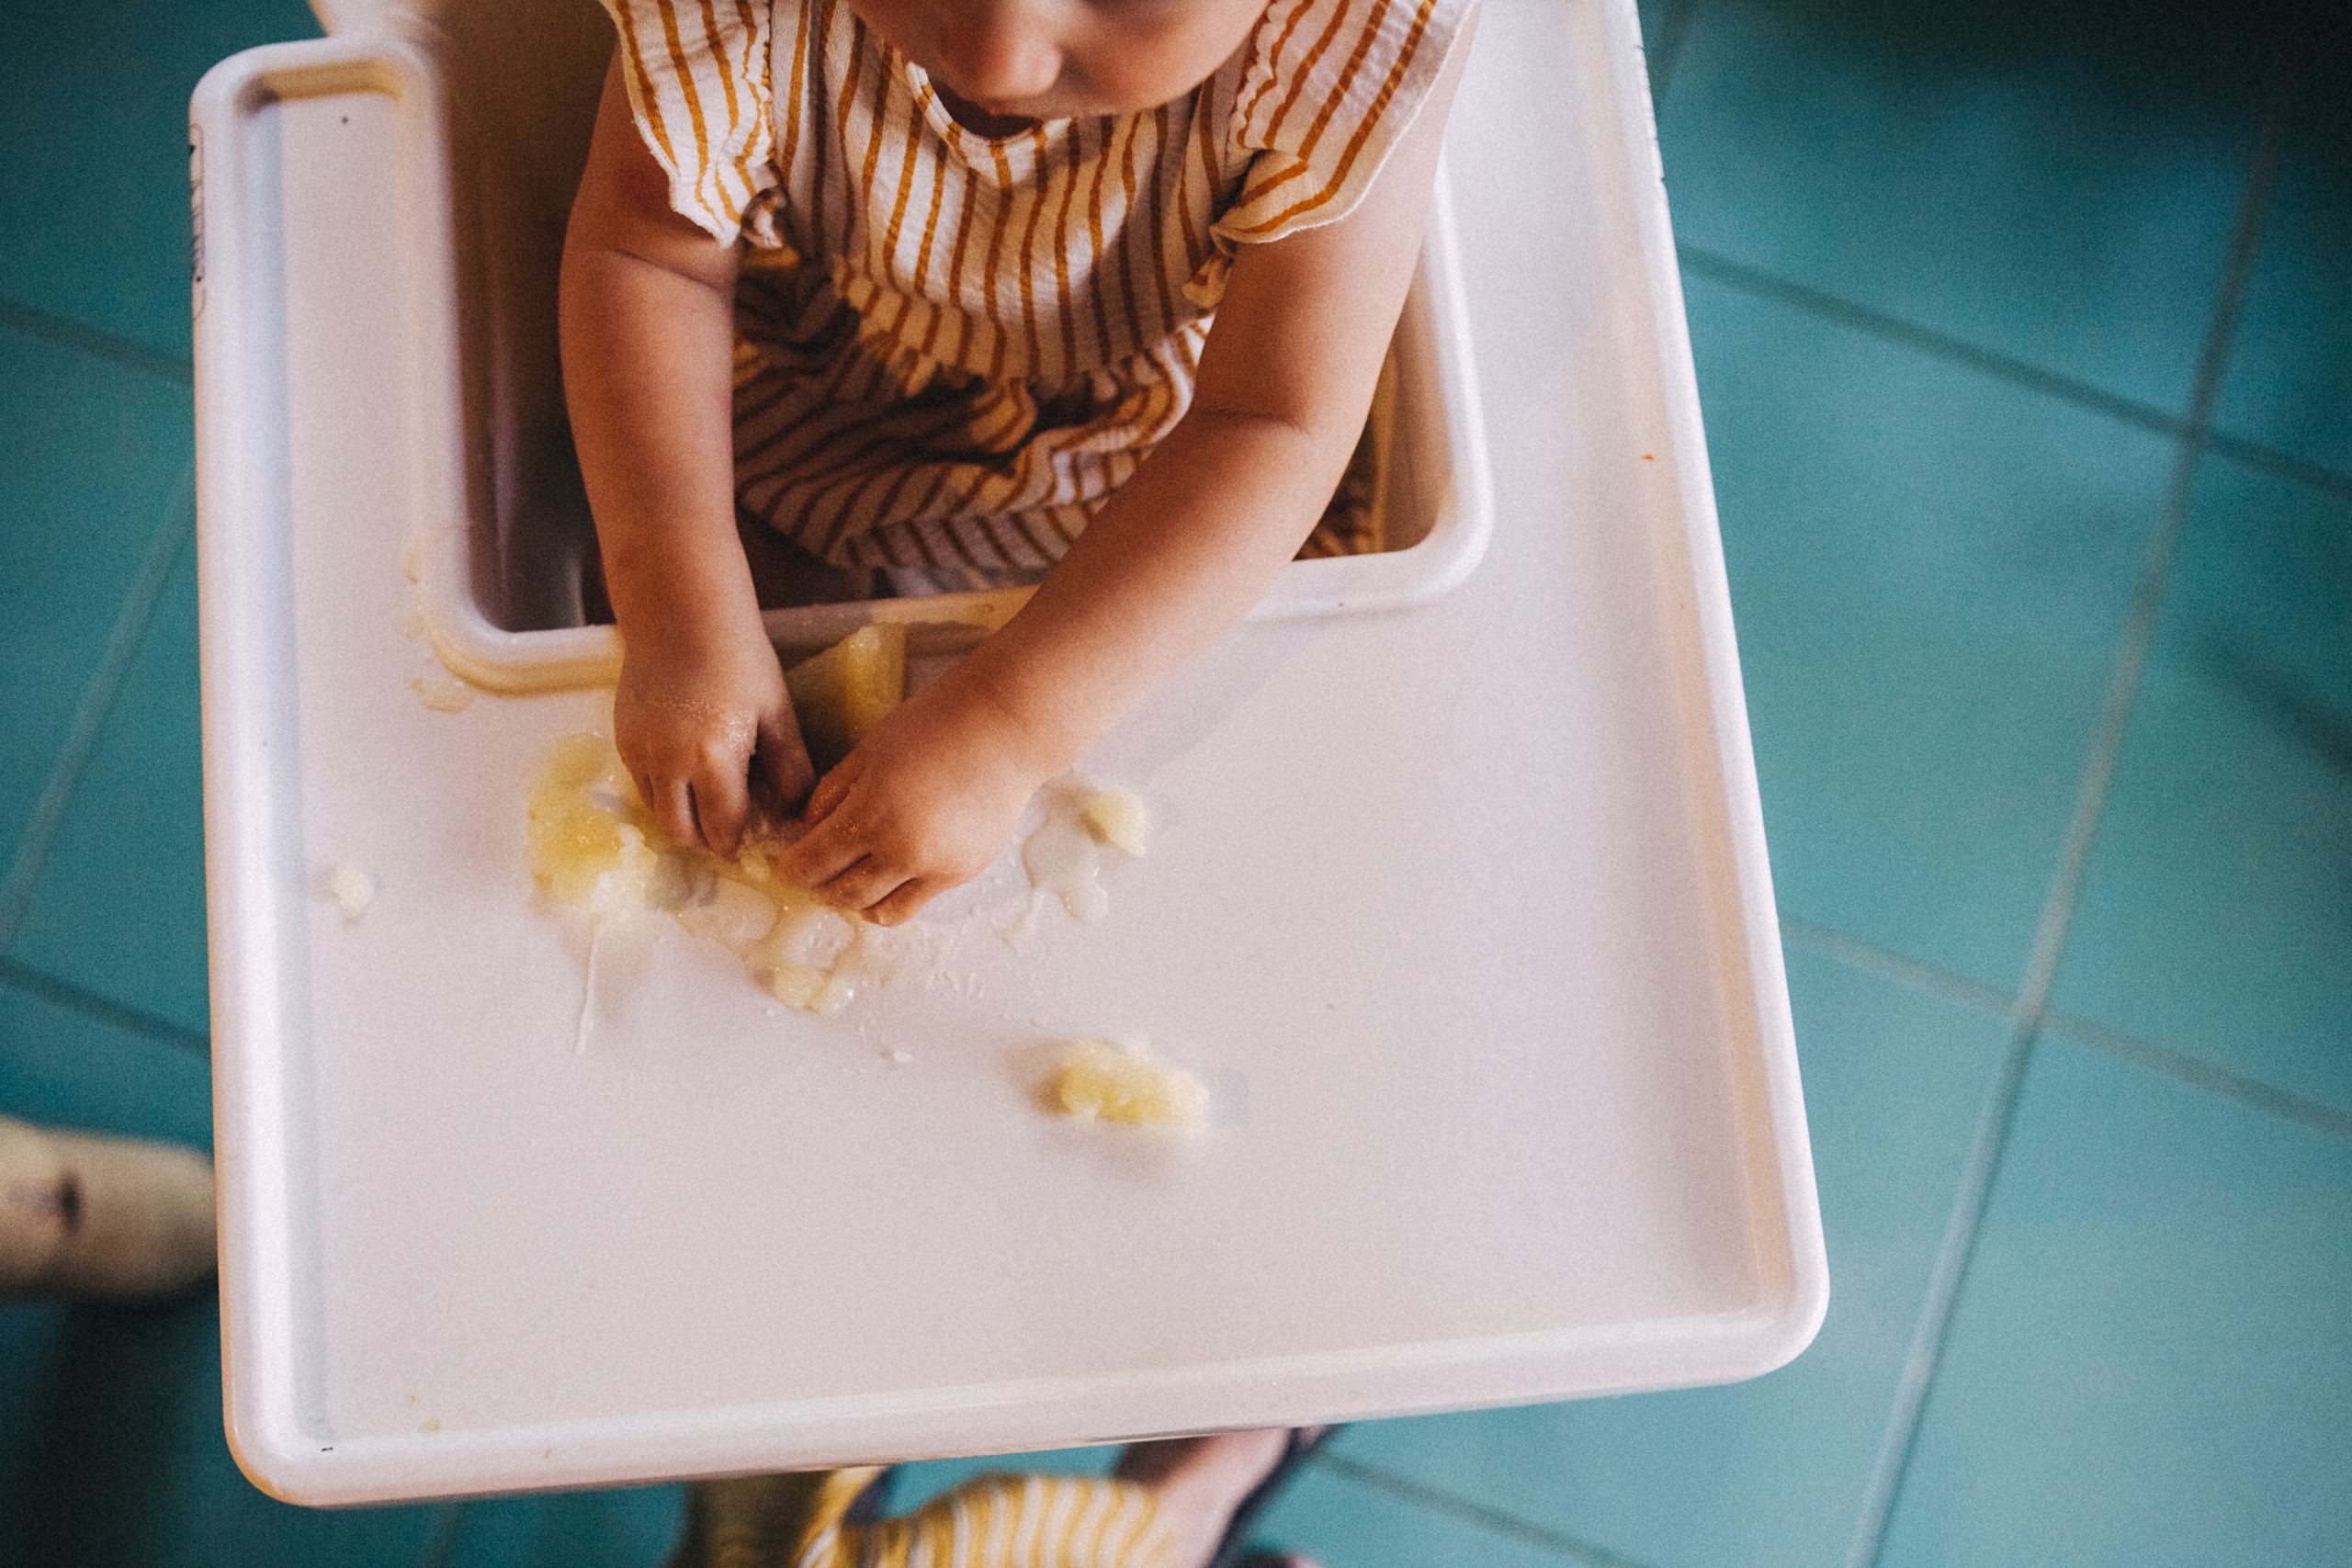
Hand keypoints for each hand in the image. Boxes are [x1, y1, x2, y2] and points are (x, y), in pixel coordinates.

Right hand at [613, 623, 813, 858]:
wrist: (681, 615)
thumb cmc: (739, 658)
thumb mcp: (777, 713)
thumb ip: (791, 768)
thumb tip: (796, 812)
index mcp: (712, 759)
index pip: (722, 828)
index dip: (737, 842)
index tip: (750, 842)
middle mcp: (668, 763)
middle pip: (680, 833)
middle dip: (705, 840)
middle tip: (728, 831)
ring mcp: (639, 752)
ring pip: (656, 812)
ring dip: (681, 817)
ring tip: (708, 799)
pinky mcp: (622, 739)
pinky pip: (641, 785)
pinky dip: (664, 791)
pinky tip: (688, 771)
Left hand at [771, 679, 1053, 925]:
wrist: (1004, 729)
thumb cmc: (934, 726)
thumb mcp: (867, 750)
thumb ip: (832, 794)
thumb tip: (808, 831)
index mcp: (870, 813)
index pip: (811, 864)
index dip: (792, 866)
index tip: (789, 861)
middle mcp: (901, 850)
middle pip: (839, 894)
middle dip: (819, 885)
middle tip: (815, 871)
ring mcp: (934, 867)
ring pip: (875, 910)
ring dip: (854, 899)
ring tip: (852, 877)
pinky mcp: (961, 874)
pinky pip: (913, 904)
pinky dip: (891, 896)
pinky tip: (888, 874)